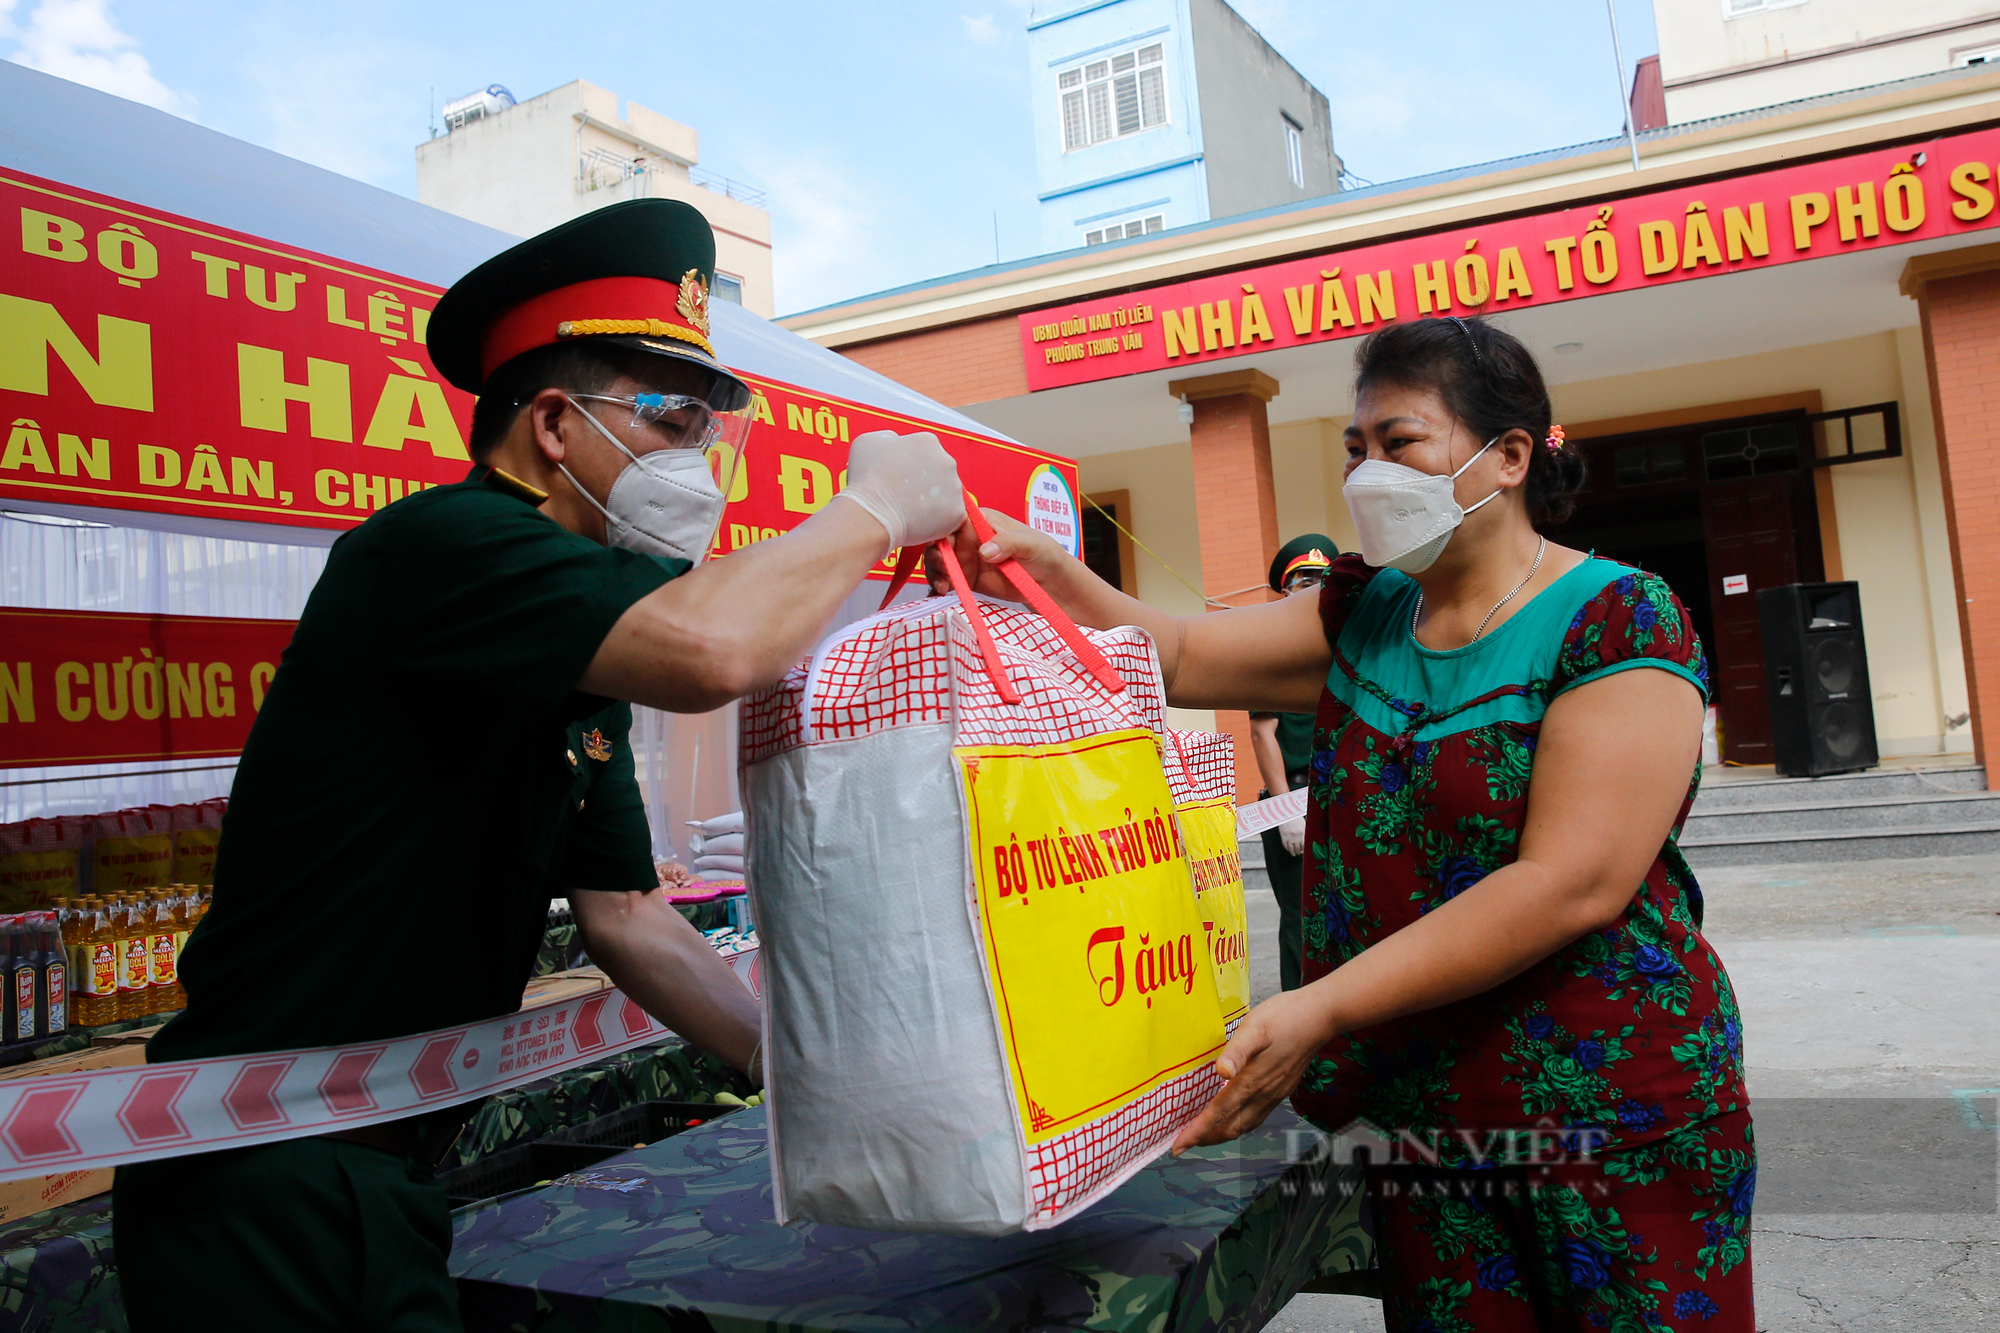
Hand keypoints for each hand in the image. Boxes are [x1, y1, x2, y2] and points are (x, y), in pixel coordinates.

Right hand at [837, 431, 964, 550]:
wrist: (872, 512)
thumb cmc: (866, 479)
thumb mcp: (869, 442)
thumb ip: (889, 438)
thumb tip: (895, 443)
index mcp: (927, 441)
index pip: (926, 453)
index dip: (912, 467)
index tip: (901, 479)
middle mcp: (946, 460)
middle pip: (940, 473)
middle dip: (925, 484)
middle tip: (905, 496)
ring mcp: (954, 487)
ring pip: (947, 495)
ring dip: (932, 502)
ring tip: (909, 511)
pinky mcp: (957, 512)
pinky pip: (950, 517)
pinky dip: (937, 522)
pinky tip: (918, 522)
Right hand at [926, 506, 1073, 601]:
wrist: (1051, 584)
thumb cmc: (1044, 554)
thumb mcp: (1030, 544)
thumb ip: (1008, 543)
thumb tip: (984, 551)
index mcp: (982, 520)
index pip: (954, 519)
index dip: (941, 527)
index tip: (939, 542)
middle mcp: (970, 538)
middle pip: (940, 541)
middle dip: (935, 553)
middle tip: (941, 567)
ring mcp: (967, 559)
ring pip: (940, 562)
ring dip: (936, 572)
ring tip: (944, 586)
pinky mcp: (968, 579)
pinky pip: (948, 581)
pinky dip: (941, 587)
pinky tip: (942, 593)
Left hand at [1171, 985, 1333, 1153]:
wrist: (1320, 1017)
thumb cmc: (1285, 1017)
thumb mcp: (1255, 1027)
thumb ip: (1237, 1051)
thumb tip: (1221, 1072)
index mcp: (1252, 1081)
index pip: (1219, 1114)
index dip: (1197, 1132)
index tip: (1179, 1147)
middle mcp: (1264, 1094)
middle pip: (1231, 1127)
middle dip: (1207, 1138)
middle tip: (1185, 1141)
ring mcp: (1275, 1093)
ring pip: (1245, 1124)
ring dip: (1223, 1133)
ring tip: (1205, 1134)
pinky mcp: (1282, 1089)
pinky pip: (1257, 1116)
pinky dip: (1240, 1122)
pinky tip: (1235, 1114)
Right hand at [1279, 816, 1304, 857]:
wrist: (1287, 813)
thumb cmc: (1295, 818)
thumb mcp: (1303, 824)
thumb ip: (1305, 832)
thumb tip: (1307, 840)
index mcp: (1302, 833)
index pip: (1304, 845)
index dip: (1304, 849)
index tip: (1304, 851)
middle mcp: (1296, 836)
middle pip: (1298, 848)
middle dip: (1298, 852)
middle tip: (1299, 853)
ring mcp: (1289, 836)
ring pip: (1291, 848)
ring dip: (1293, 852)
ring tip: (1294, 854)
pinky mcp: (1283, 836)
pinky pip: (1285, 845)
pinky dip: (1287, 848)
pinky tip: (1288, 849)